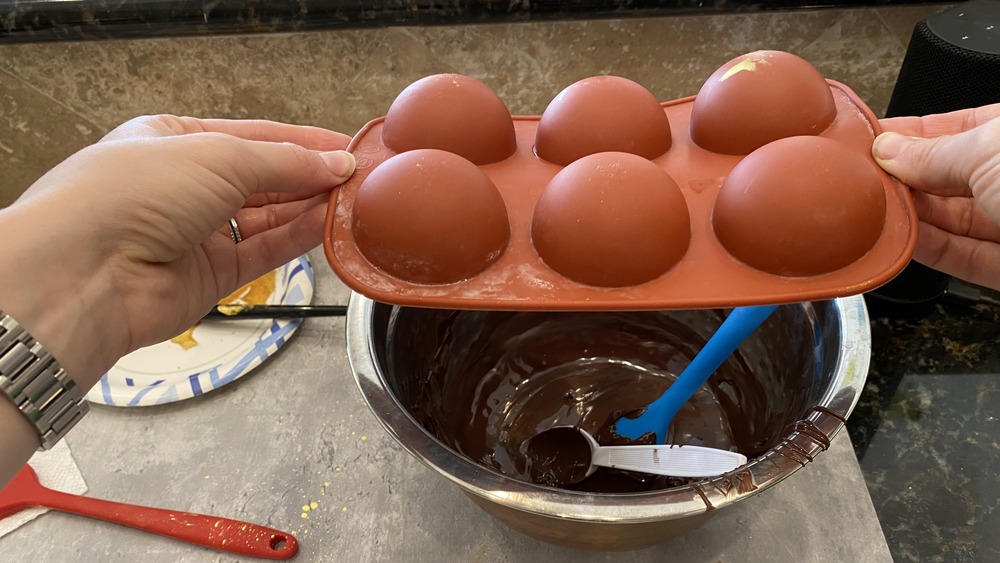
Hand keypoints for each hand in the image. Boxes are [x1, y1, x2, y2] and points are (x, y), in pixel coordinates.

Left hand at [0, 115, 355, 389]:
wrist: (87, 270)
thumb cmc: (132, 194)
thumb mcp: (219, 156)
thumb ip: (285, 163)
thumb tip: (336, 164)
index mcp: (175, 139)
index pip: (254, 136)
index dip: (303, 141)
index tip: (347, 147)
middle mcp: (185, 186)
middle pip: (264, 179)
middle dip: (311, 177)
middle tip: (360, 178)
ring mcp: (197, 233)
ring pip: (268, 218)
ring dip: (310, 208)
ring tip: (353, 202)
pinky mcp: (210, 276)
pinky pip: (263, 252)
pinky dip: (297, 240)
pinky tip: (328, 226)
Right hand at [873, 104, 999, 290]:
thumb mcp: (989, 150)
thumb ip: (933, 153)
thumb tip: (890, 150)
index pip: (953, 128)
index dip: (908, 134)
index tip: (867, 141)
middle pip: (946, 177)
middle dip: (904, 179)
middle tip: (862, 180)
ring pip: (950, 220)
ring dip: (910, 217)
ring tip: (872, 210)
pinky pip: (960, 256)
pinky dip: (927, 250)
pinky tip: (898, 239)